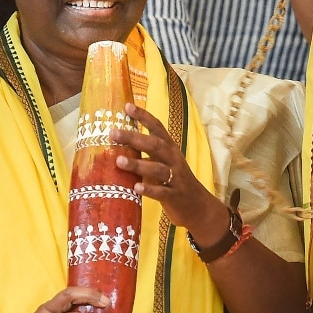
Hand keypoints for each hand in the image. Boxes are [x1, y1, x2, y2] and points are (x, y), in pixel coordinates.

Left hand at [110, 103, 217, 230]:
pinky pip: (162, 192)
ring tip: (119, 161)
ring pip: (157, 168)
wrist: (198, 206)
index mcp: (170, 148)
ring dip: (138, 164)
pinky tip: (136, 187)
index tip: (127, 106)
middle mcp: (174, 160)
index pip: (157, 128)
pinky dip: (149, 189)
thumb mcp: (163, 162)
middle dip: (134, 138)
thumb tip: (117, 143)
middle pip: (155, 145)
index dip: (143, 116)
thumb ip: (146, 153)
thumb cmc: (174, 181)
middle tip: (113, 133)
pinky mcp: (175, 196)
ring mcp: (175, 178)